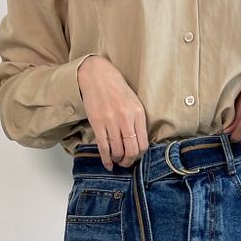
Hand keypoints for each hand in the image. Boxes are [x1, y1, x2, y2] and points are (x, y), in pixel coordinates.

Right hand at [77, 55, 148, 169]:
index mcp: (138, 113)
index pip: (143, 144)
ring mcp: (111, 121)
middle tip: (125, 163)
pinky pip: (103, 147)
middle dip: (129, 161)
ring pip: (117, 151)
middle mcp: (126, 118)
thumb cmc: (117, 89)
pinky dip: (106, 159)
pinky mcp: (97, 123)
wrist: (98, 76)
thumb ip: (137, 121)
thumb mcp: (134, 103)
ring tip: (116, 160)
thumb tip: (138, 143)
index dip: (140, 155)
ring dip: (117, 160)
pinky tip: (108, 164)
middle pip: (131, 150)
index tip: (135, 157)